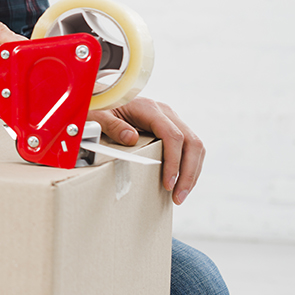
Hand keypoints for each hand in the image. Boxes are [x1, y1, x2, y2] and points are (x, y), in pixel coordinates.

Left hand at [89, 97, 203, 204]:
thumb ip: (112, 125)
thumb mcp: (99, 115)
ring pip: (195, 146)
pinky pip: (189, 147)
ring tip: (180, 195)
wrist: (104, 97)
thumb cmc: (100, 107)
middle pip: (191, 142)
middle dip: (188, 173)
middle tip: (178, 197)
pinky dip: (188, 166)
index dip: (174, 161)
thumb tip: (131, 138)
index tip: (168, 183)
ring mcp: (171, 120)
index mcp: (149, 108)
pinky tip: (180, 183)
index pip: (173, 136)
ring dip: (192, 172)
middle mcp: (165, 112)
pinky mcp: (171, 128)